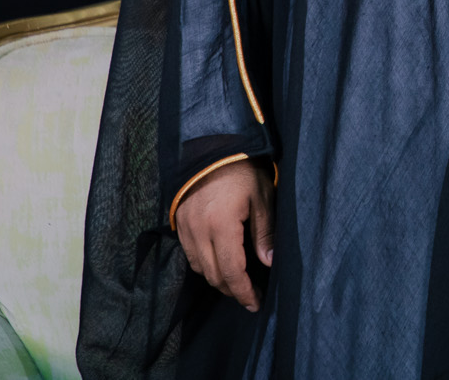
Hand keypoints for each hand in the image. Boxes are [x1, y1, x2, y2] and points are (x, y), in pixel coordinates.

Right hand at [175, 160, 273, 310]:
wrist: (210, 146)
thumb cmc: (241, 168)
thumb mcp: (262, 196)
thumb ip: (264, 231)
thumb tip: (269, 261)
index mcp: (221, 226)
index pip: (231, 272)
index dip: (244, 291)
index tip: (255, 302)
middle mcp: (198, 231)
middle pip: (213, 275)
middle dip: (232, 290)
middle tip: (250, 296)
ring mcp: (185, 228)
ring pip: (199, 268)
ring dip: (217, 279)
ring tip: (237, 283)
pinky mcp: (179, 222)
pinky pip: (190, 254)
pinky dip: (204, 265)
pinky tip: (218, 263)